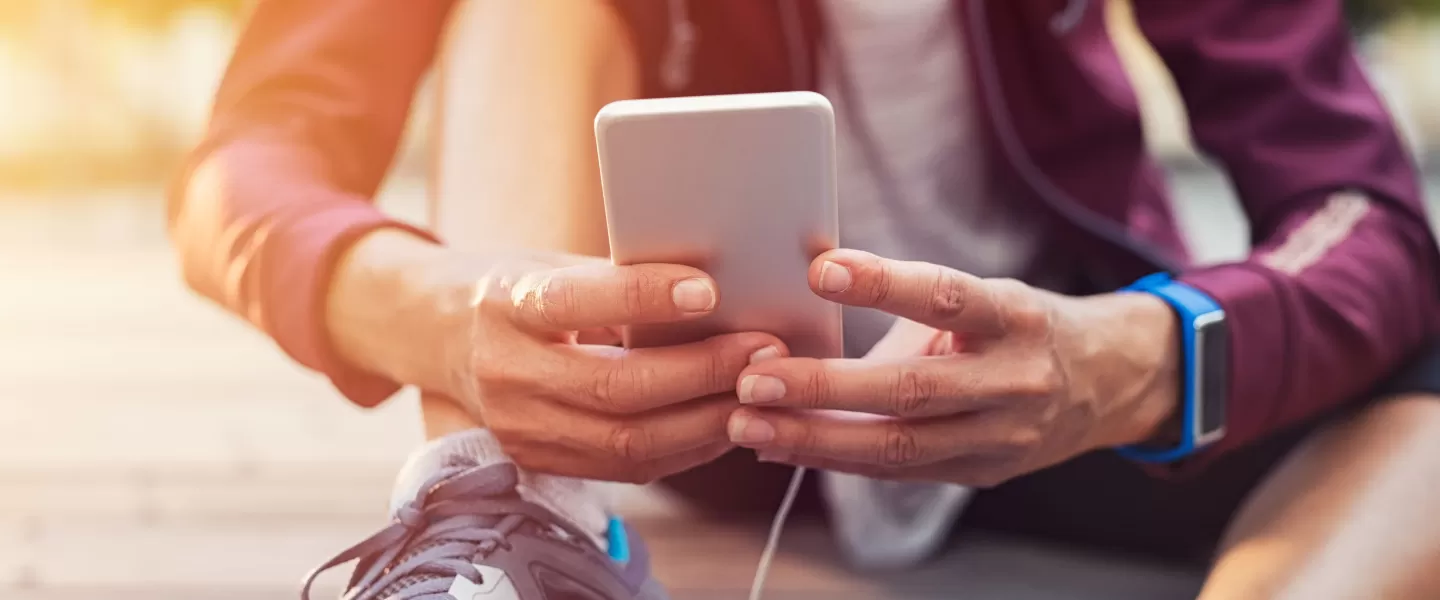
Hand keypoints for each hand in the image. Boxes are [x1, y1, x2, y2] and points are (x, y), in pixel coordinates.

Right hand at [328, 232, 785, 482]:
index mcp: (504, 305)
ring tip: (760, 393)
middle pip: (614, 388)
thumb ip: (617, 280)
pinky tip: (727, 423)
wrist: (435, 336)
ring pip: (627, 442)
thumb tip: (714, 290)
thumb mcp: (549, 265)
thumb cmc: (513, 288)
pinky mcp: (538, 462)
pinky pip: (626, 469)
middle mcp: (505, 373)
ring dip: (706, 421)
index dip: (644, 297)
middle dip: (702, 373)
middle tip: (764, 350)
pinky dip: (686, 449)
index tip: (709, 288)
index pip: (575, 302)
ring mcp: (519, 428)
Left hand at [725, 249, 1178, 485]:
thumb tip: (809, 294)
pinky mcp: (984, 473)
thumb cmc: (1016, 327)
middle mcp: (1013, 380)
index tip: (821, 269)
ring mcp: (1002, 437)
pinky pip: (899, 471)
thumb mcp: (981, 299)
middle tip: (754, 380)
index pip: (945, 296)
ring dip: (815, 439)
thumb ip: (905, 304)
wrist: (1107, 381)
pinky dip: (837, 459)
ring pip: (899, 446)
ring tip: (749, 425)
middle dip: (824, 388)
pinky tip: (783, 447)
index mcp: (1012, 317)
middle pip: (911, 390)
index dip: (883, 284)